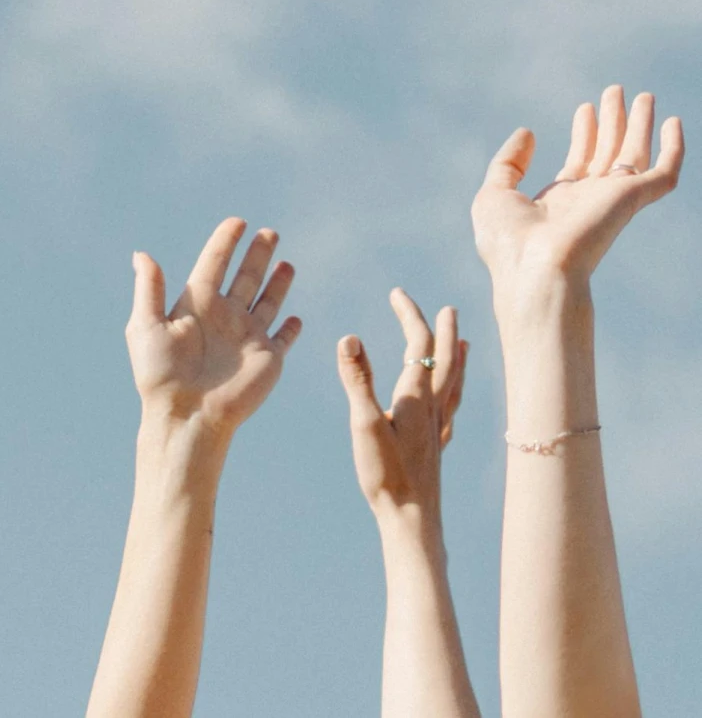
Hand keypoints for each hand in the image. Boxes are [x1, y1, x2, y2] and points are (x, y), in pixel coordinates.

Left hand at [127, 218, 301, 433]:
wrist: (186, 414)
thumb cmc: (161, 373)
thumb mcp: (146, 325)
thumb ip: (149, 289)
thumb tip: (141, 255)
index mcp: (196, 304)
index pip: (214, 263)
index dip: (225, 242)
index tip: (237, 221)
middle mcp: (224, 316)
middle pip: (245, 277)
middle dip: (257, 255)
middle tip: (269, 232)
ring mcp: (247, 336)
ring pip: (266, 302)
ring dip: (277, 283)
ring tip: (286, 262)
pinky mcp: (268, 358)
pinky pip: (282, 338)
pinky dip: (290, 328)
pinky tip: (295, 317)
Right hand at [338, 290, 466, 519]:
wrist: (412, 520)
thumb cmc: (386, 475)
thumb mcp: (363, 423)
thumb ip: (357, 380)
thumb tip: (349, 337)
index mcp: (416, 397)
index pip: (417, 345)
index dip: (410, 315)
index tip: (397, 293)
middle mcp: (433, 408)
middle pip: (444, 360)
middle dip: (442, 330)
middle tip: (446, 308)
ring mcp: (438, 429)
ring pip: (454, 385)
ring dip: (458, 359)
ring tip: (464, 343)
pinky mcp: (436, 447)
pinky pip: (452, 410)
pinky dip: (455, 392)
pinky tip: (452, 398)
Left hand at [473, 86, 682, 311]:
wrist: (535, 270)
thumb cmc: (509, 242)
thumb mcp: (495, 194)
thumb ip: (508, 162)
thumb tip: (527, 132)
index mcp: (560, 202)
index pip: (579, 162)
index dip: (584, 134)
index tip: (585, 108)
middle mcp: (590, 200)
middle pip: (608, 153)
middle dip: (613, 122)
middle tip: (614, 91)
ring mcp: (612, 199)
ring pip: (634, 155)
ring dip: (640, 125)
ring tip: (643, 95)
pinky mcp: (632, 200)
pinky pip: (663, 173)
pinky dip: (673, 149)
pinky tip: (673, 122)